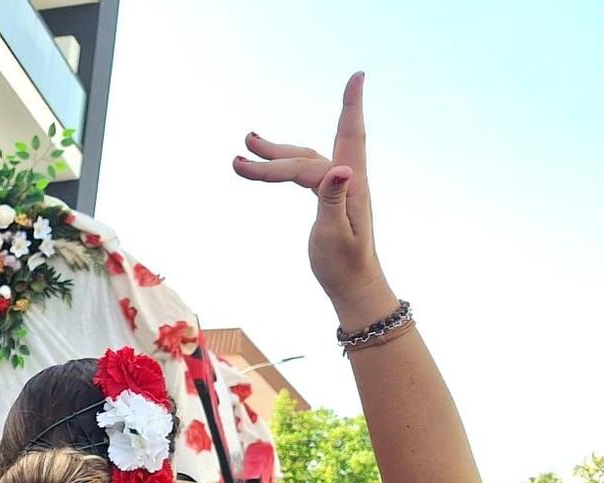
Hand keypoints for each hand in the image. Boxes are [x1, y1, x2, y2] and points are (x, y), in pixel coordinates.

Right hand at [234, 74, 395, 327]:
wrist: (354, 285)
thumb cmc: (344, 265)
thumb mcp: (336, 235)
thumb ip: (334, 199)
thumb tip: (341, 168)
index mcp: (350, 185)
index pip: (331, 150)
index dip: (342, 113)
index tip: (357, 77)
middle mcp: (346, 179)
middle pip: (310, 152)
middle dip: (278, 147)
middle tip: (247, 141)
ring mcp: (338, 187)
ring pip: (305, 160)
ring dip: (277, 152)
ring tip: (248, 144)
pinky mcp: (330, 197)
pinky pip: (306, 172)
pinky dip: (287, 166)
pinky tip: (274, 166)